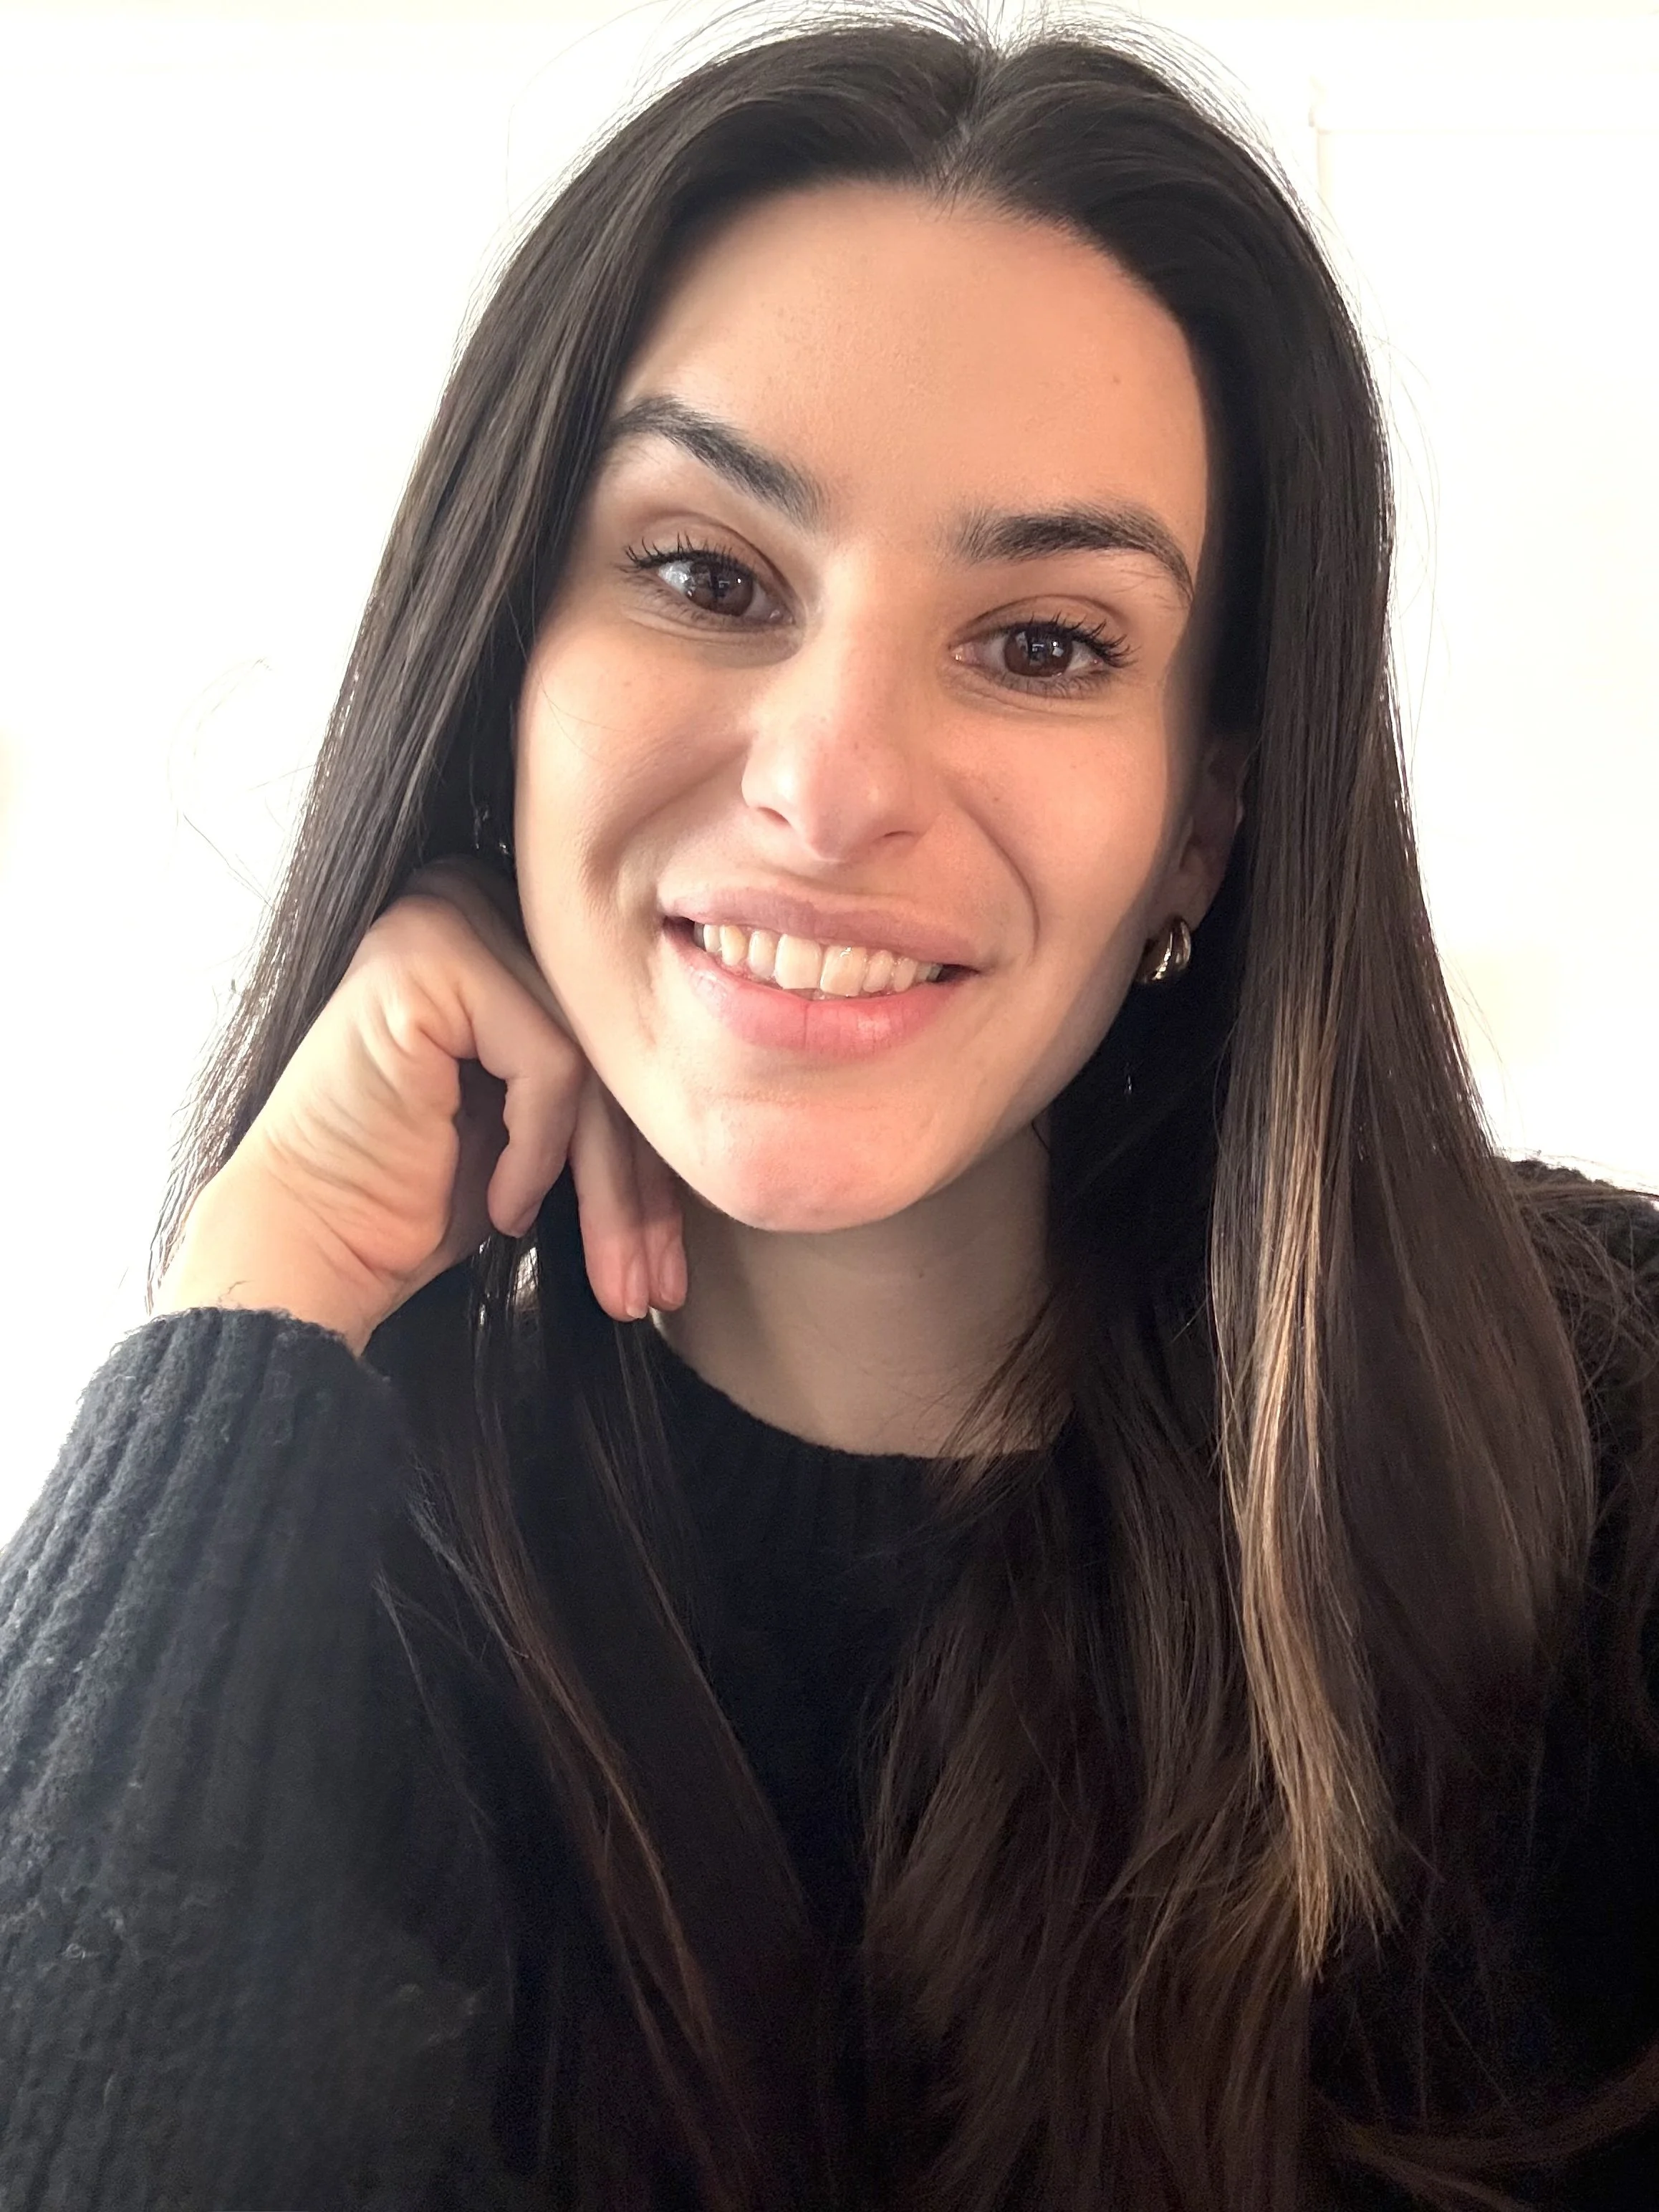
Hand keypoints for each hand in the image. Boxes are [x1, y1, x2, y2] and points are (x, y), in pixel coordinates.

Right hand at [154, 854, 683, 1354]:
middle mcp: (475, 894)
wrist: (309, 1241)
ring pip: (594, 1058)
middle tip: (656, 1289)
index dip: (652, 1152)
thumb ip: (612, 1083)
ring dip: (609, 1190)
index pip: (618, 1033)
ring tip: (614, 1281)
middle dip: (642, 1185)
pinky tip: (503, 1210)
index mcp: (507, 921)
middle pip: (612, 1043)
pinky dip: (537, 1150)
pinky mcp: (430, 956)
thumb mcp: (542, 1126)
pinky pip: (550, 1060)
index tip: (666, 1264)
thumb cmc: (416, 1192)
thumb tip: (729, 1105)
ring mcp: (446, 913)